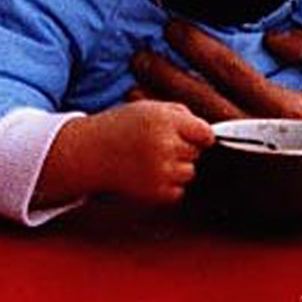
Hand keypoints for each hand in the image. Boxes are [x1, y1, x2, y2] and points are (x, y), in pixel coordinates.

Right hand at [37, 100, 213, 206]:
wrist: (90, 152)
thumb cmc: (122, 126)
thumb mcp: (150, 107)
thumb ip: (183, 115)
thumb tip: (212, 133)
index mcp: (165, 121)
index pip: (206, 133)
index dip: (199, 134)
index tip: (191, 135)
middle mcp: (165, 146)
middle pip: (198, 153)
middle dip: (186, 148)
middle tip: (160, 144)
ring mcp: (161, 172)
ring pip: (190, 172)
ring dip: (178, 167)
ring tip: (153, 159)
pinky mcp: (156, 193)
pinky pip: (178, 191)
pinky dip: (168, 185)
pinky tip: (149, 174)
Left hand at [130, 22, 301, 195]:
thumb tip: (274, 35)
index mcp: (283, 106)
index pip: (230, 69)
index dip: (198, 47)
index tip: (173, 28)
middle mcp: (261, 134)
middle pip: (202, 100)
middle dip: (167, 75)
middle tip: (139, 55)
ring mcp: (249, 162)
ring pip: (195, 130)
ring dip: (163, 108)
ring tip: (132, 88)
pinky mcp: (245, 183)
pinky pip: (202, 161)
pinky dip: (176, 145)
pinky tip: (156, 131)